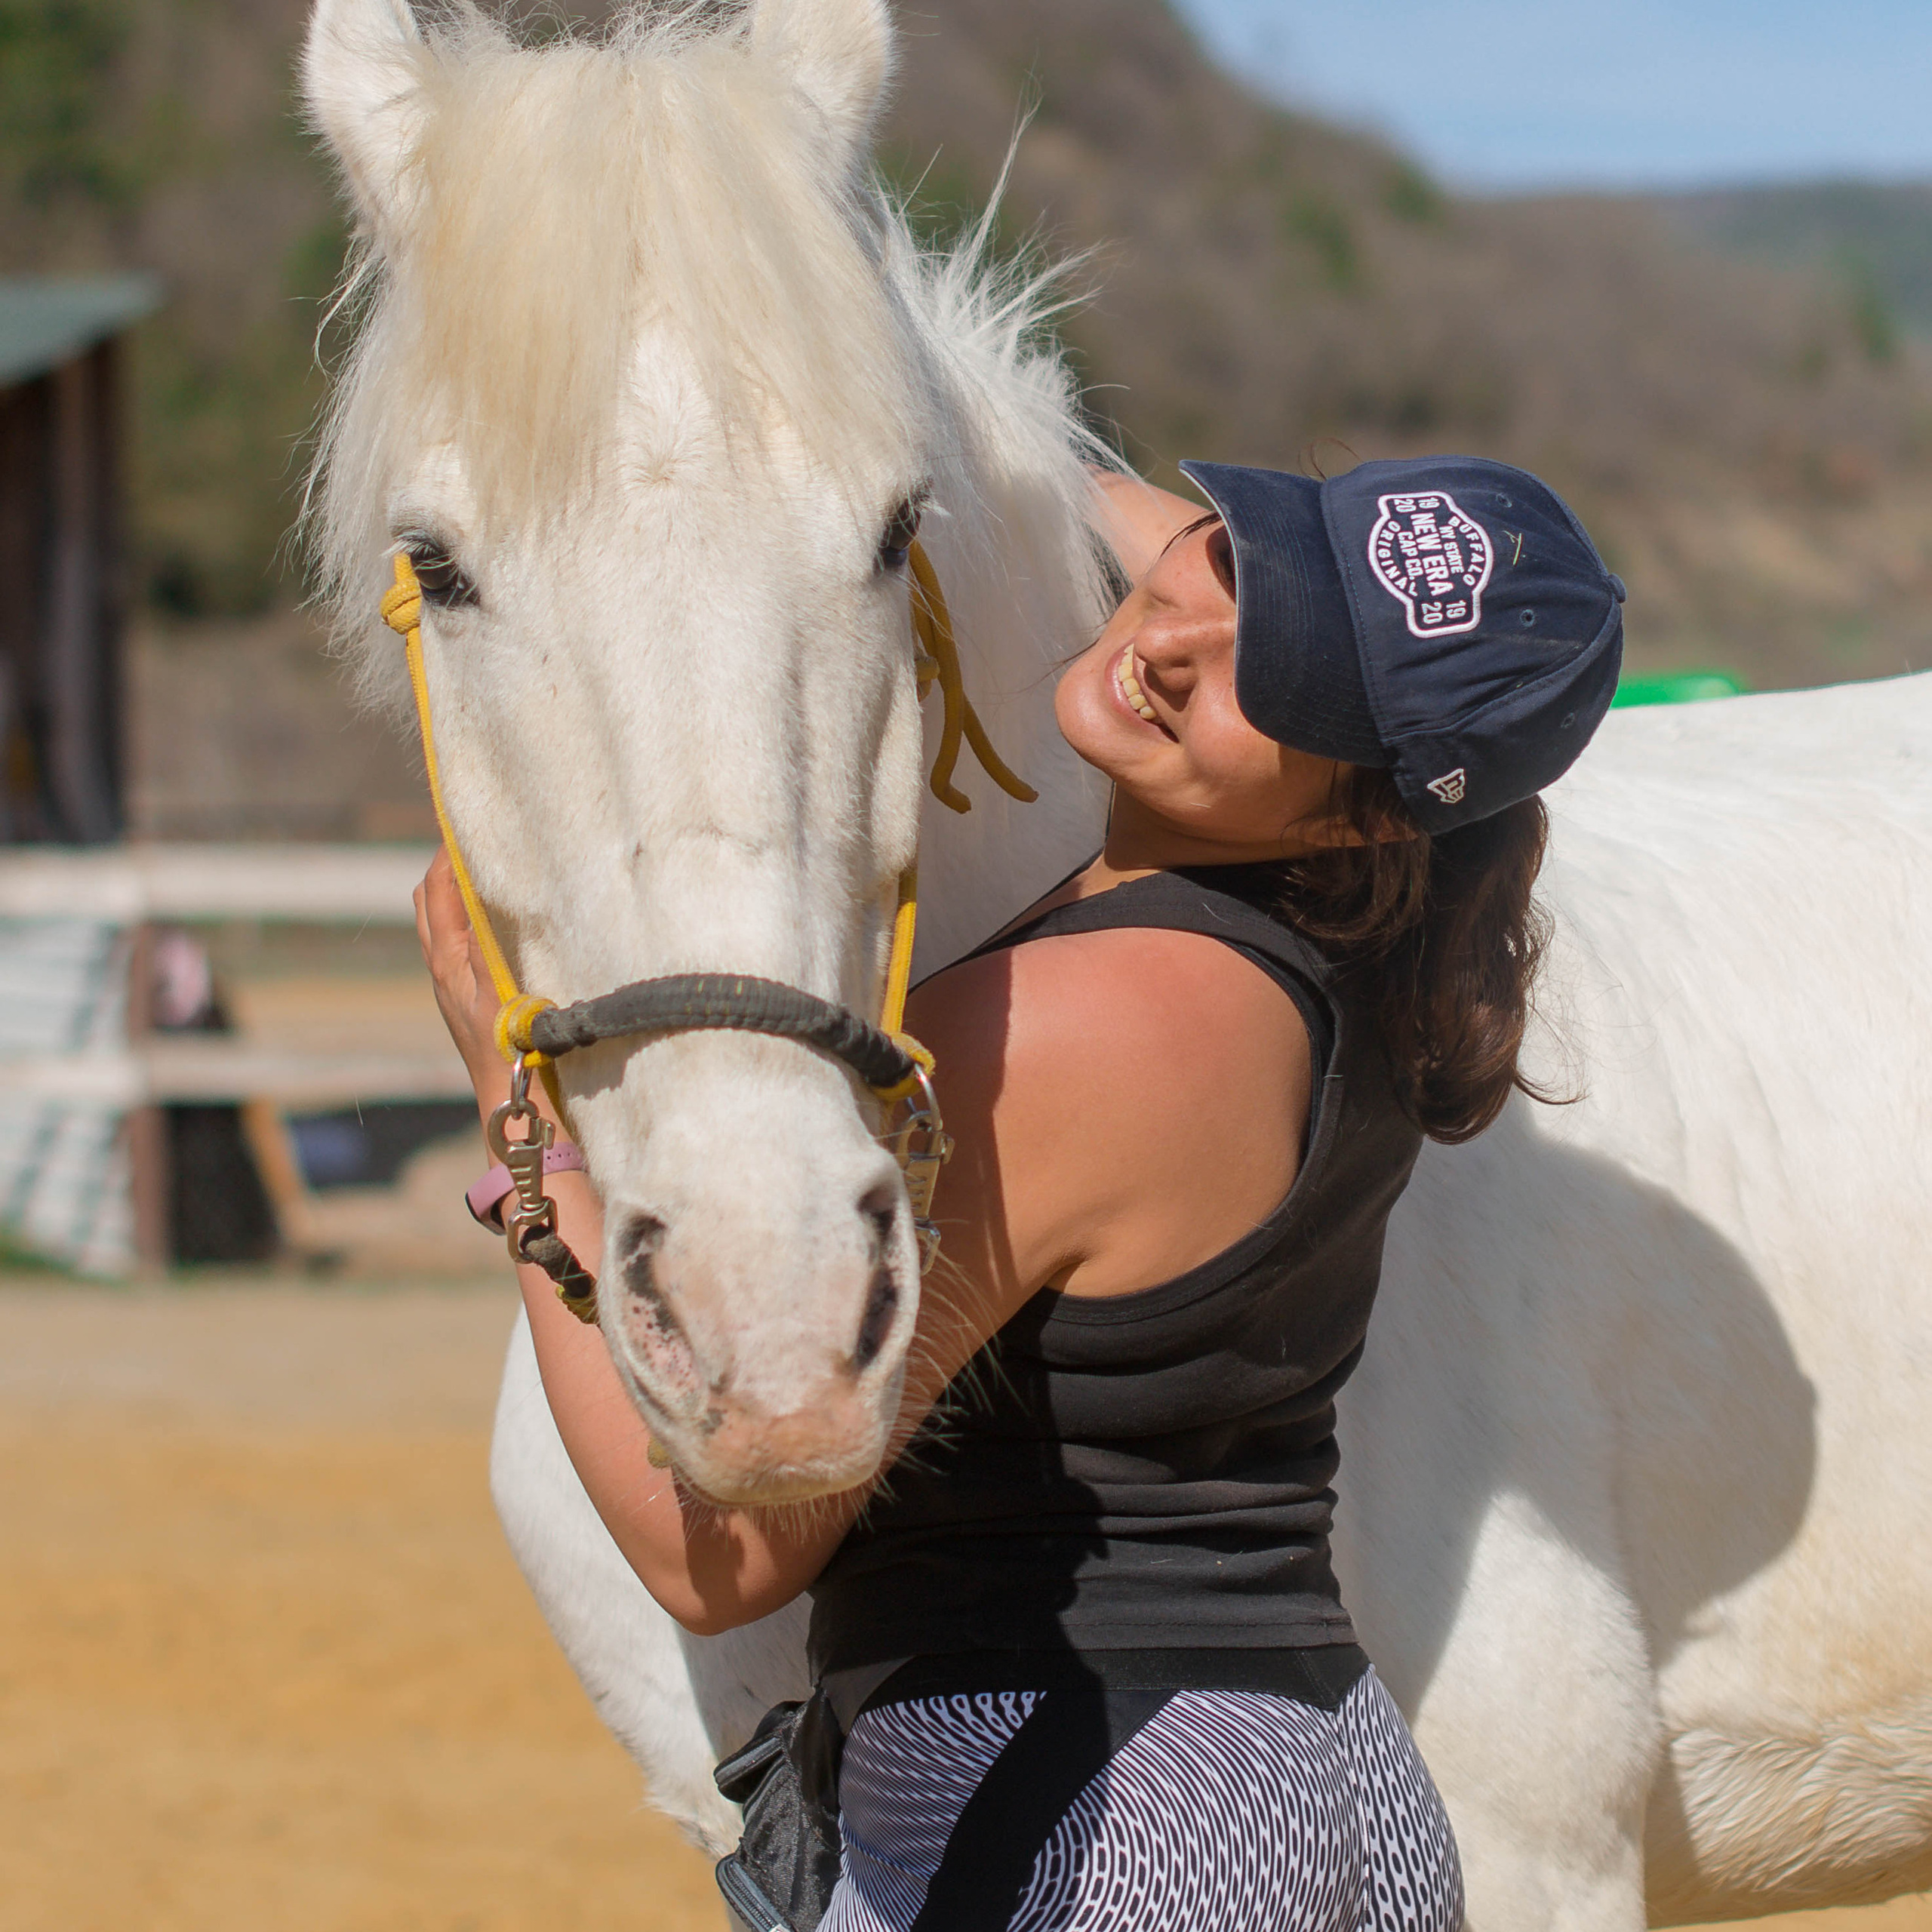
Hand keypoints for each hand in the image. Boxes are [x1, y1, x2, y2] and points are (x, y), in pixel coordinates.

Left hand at [414, 846, 510, 1113]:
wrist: (512, 1101)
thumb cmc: (509, 1050)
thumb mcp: (498, 990)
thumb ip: (484, 943)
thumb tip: (474, 892)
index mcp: (447, 959)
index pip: (438, 887)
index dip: (448, 850)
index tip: (468, 818)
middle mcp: (442, 966)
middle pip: (429, 898)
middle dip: (445, 864)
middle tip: (474, 837)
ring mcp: (454, 982)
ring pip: (440, 920)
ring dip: (454, 890)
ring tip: (484, 868)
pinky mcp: (469, 994)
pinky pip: (459, 940)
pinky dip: (469, 915)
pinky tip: (498, 917)